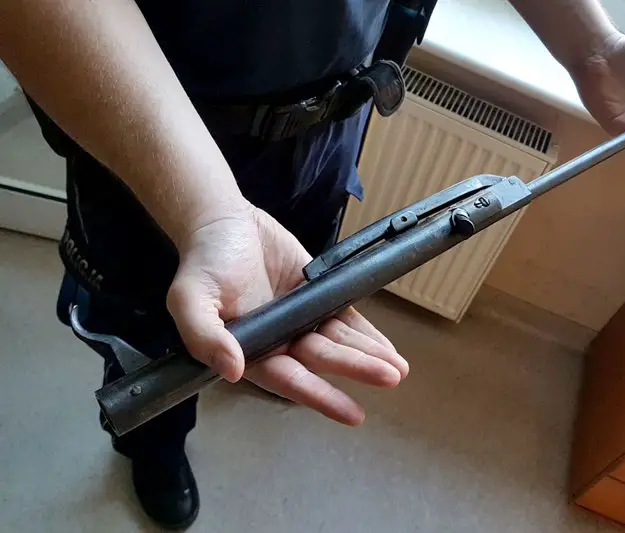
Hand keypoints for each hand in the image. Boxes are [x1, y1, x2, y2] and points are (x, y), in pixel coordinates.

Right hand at [166, 204, 408, 425]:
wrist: (222, 221)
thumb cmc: (203, 263)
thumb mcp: (189, 299)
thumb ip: (205, 337)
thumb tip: (232, 370)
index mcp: (251, 350)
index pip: (290, 379)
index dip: (321, 396)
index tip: (354, 414)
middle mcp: (281, 340)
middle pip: (323, 359)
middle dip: (357, 369)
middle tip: (390, 378)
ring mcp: (302, 318)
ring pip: (339, 341)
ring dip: (369, 355)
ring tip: (398, 369)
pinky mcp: (317, 294)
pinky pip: (345, 316)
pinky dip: (367, 333)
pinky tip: (388, 348)